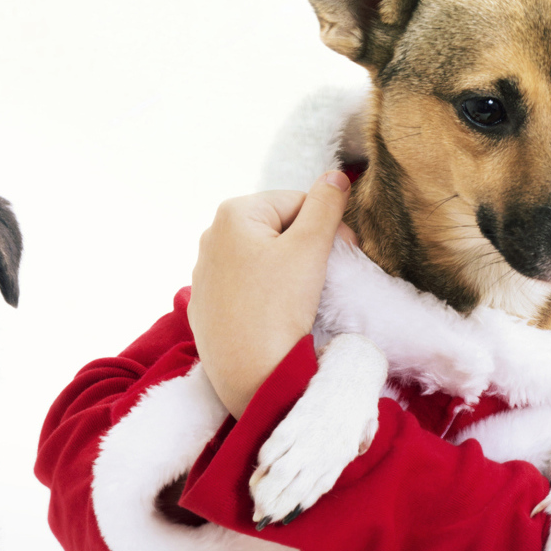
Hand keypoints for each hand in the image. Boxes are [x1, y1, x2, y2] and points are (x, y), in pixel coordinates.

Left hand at [190, 173, 351, 416]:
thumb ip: (326, 205)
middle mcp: (210, 237)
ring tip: (302, 297)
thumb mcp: (310, 248)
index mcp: (232, 213)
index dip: (327, 224)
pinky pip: (246, 286)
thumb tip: (336, 174)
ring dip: (289, 269)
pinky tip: (278, 313)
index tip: (345, 251)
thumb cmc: (278, 306)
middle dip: (307, 246)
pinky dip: (267, 293)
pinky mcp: (206, 306)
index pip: (297, 201)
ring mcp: (205, 274)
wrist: (249, 376)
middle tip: (326, 275)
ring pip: (262, 257)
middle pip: (278, 227)